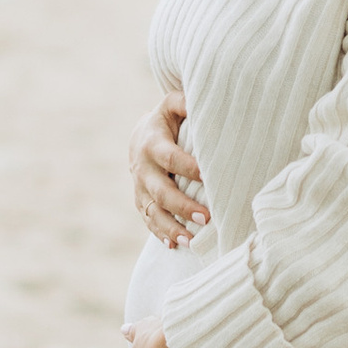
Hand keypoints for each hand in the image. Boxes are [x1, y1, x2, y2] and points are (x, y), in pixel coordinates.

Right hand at [130, 89, 208, 244]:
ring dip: (171, 227)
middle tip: (207, 218)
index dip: (186, 167)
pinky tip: (174, 246)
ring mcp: (139, 187)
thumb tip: (200, 101)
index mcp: (152, 143)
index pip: (169, 157)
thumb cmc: (167, 120)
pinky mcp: (140, 201)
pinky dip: (160, 234)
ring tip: (190, 240)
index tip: (207, 176)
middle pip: (160, 190)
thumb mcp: (172, 105)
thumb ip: (183, 102)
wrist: (141, 135)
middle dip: (182, 206)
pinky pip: (148, 220)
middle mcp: (142, 167)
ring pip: (152, 211)